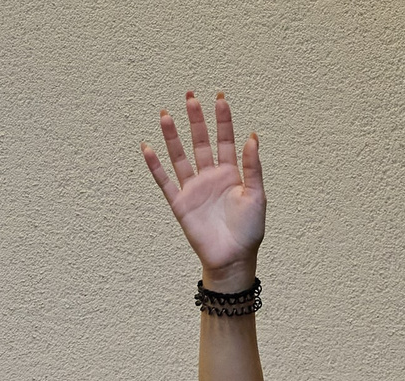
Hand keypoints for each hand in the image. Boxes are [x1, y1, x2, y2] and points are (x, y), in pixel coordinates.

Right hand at [143, 91, 264, 289]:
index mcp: (231, 173)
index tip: (219, 97)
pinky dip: (155, 166)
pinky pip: (165, 182)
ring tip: (165, 114)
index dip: (222, 119)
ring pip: (180, 156)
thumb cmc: (249, 231)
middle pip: (200, 142)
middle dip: (196, 119)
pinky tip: (147, 148)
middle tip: (190, 96)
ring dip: (173, 136)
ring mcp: (194, 189)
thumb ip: (252, 166)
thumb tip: (252, 136)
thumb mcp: (257, 195)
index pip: (225, 139)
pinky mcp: (180, 204)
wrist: (232, 260)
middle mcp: (210, 177)